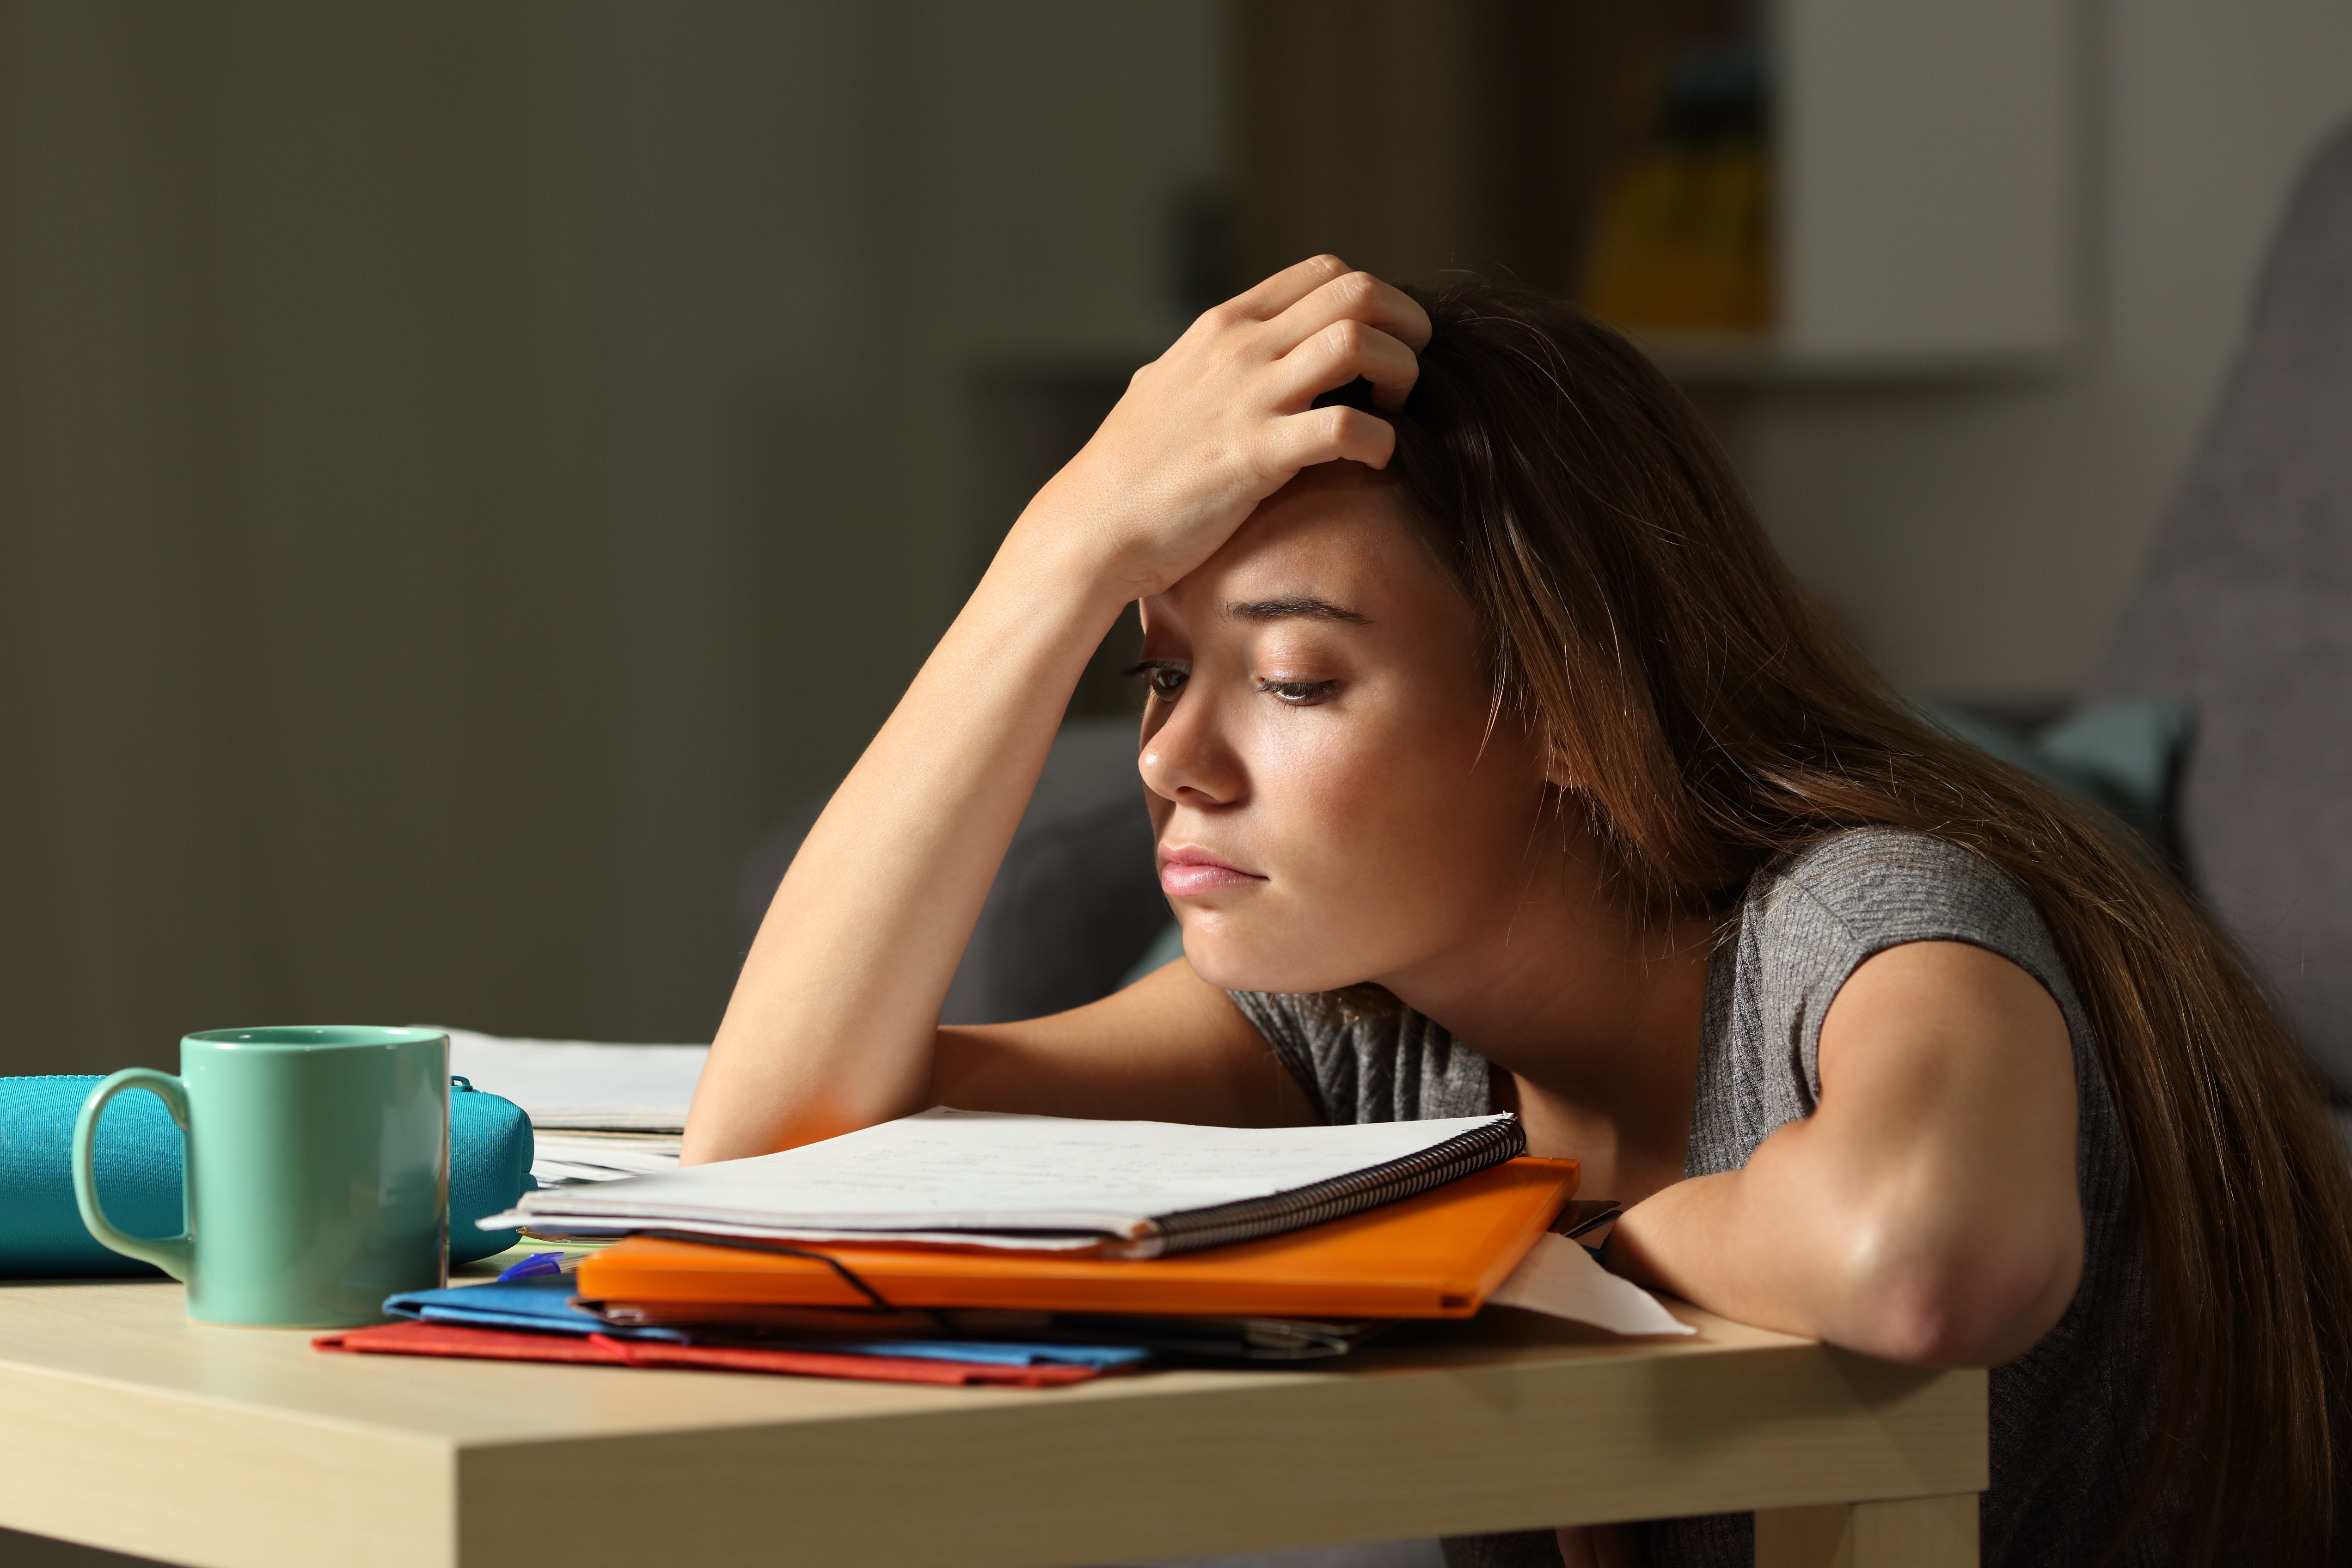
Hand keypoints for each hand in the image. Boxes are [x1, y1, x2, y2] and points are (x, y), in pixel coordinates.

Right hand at [1015, 255, 1432, 599]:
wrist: (1093, 527)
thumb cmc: (1128, 469)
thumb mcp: (1166, 387)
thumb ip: (1207, 363)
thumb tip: (1222, 354)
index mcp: (1224, 326)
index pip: (1323, 271)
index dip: (1373, 299)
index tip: (1380, 344)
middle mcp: (1240, 349)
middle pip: (1356, 292)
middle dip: (1405, 326)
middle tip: (1407, 373)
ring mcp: (1249, 400)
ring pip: (1360, 342)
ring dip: (1399, 373)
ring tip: (1394, 411)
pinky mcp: (1257, 457)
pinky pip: (1348, 428)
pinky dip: (1381, 441)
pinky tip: (1376, 461)